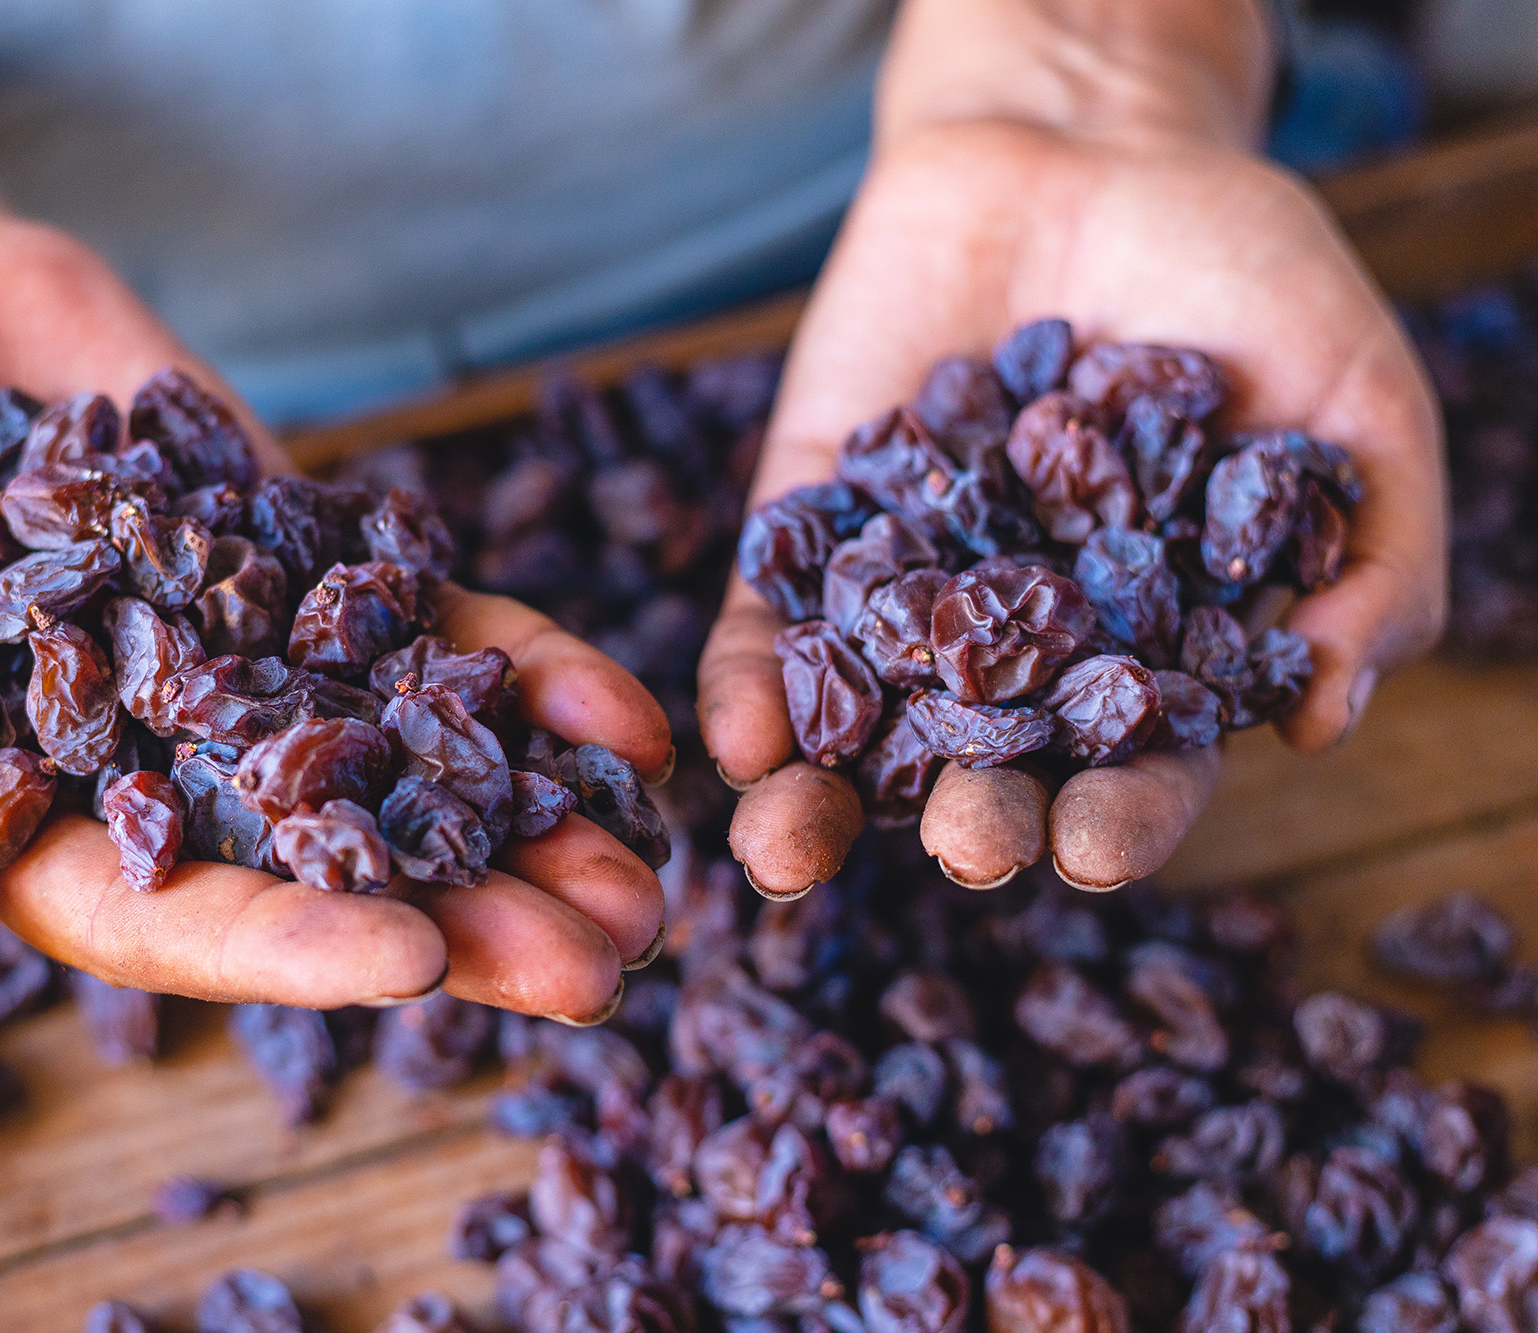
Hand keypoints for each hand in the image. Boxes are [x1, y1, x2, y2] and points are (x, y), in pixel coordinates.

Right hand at [0, 215, 669, 1019]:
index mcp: (29, 820)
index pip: (172, 917)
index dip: (291, 948)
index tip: (419, 967)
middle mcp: (159, 763)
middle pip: (325, 869)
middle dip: (465, 917)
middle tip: (602, 963)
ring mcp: (245, 665)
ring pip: (404, 767)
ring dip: (528, 822)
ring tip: (649, 872)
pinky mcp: (304, 567)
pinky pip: (425, 632)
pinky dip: (524, 675)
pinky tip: (625, 720)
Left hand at [698, 121, 1444, 895]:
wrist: (1088, 143)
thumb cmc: (1245, 277)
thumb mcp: (1355, 399)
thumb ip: (1374, 555)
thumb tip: (1327, 715)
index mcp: (1148, 650)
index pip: (1137, 764)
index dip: (1123, 815)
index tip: (1099, 848)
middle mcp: (1019, 648)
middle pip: (987, 767)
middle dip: (972, 817)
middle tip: (968, 845)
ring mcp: (904, 593)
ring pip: (856, 729)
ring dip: (817, 802)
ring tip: (787, 855)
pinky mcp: (807, 527)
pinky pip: (765, 624)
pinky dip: (744, 686)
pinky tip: (732, 743)